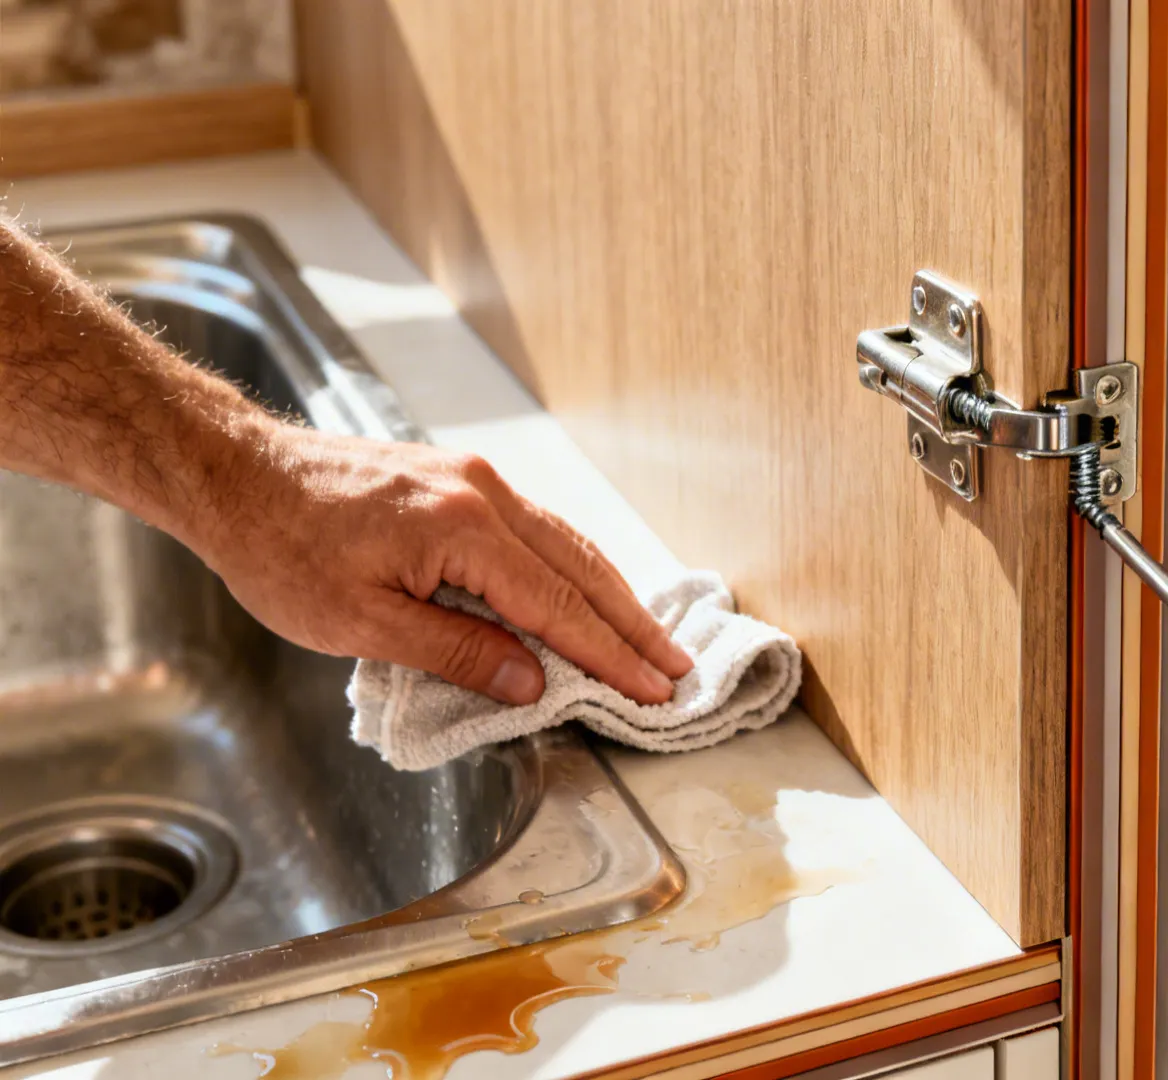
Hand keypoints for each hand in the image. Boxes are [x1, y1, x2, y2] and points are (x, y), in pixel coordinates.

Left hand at [187, 423, 692, 704]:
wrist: (236, 473)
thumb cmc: (281, 550)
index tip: (650, 690)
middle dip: (633, 624)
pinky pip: (540, 528)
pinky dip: (576, 567)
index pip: (557, 606)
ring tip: (650, 638)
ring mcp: (477, 480)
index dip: (607, 655)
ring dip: (613, 594)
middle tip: (676, 669)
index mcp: (462, 529)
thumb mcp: (359, 623)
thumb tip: (532, 683)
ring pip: (567, 543)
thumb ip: (455, 651)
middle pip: (581, 568)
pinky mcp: (462, 480)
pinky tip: (590, 591)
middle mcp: (484, 494)